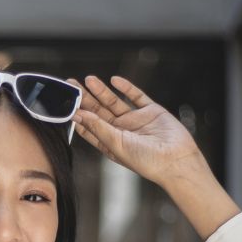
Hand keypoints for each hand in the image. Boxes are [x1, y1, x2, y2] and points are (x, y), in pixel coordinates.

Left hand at [67, 75, 208, 186]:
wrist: (176, 160)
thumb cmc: (146, 161)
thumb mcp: (116, 144)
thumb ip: (98, 128)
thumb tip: (79, 115)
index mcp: (110, 142)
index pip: (89, 127)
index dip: (77, 116)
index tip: (65, 104)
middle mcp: (121, 131)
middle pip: (98, 111)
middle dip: (85, 99)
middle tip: (72, 85)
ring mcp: (135, 120)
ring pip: (114, 102)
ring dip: (101, 91)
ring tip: (88, 79)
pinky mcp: (151, 111)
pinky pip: (136, 96)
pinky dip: (126, 87)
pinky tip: (114, 80)